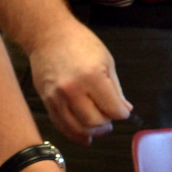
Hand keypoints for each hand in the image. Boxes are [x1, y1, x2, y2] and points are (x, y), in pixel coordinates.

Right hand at [26, 19, 130, 143]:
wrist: (48, 35)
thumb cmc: (81, 43)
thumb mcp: (106, 60)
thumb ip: (116, 88)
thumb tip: (125, 110)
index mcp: (92, 77)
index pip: (112, 109)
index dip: (121, 114)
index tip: (123, 112)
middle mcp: (73, 90)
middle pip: (94, 122)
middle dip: (107, 124)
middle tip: (111, 120)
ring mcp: (57, 97)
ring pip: (77, 128)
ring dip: (92, 132)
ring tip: (99, 127)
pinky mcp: (46, 101)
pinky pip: (61, 125)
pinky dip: (74, 134)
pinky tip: (84, 136)